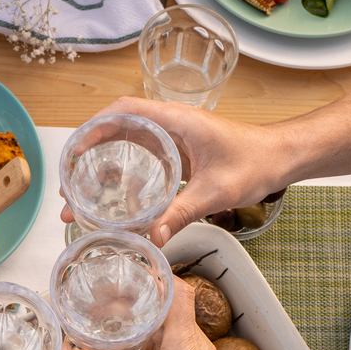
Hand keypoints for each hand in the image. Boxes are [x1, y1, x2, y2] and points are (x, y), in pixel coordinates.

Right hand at [62, 98, 292, 248]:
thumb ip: (182, 213)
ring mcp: (173, 137)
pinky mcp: (178, 153)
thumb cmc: (255, 162)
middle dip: (87, 154)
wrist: (281, 157)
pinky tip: (110, 199)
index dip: (94, 127)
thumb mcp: (216, 192)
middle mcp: (170, 124)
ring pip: (126, 143)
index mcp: (176, 120)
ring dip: (100, 165)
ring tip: (80, 199)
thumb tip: (152, 239)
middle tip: (69, 187)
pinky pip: (141, 156)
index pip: (124, 110)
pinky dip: (120, 173)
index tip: (74, 151)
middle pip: (116, 127)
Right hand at [74, 279, 254, 349]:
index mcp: (184, 343)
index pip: (178, 290)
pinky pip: (177, 344)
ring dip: (150, 323)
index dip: (158, 274)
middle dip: (145, 298)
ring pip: (174, 326)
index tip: (135, 268)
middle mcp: (197, 344)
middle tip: (116, 296)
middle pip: (174, 304)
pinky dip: (156, 342)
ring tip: (119, 326)